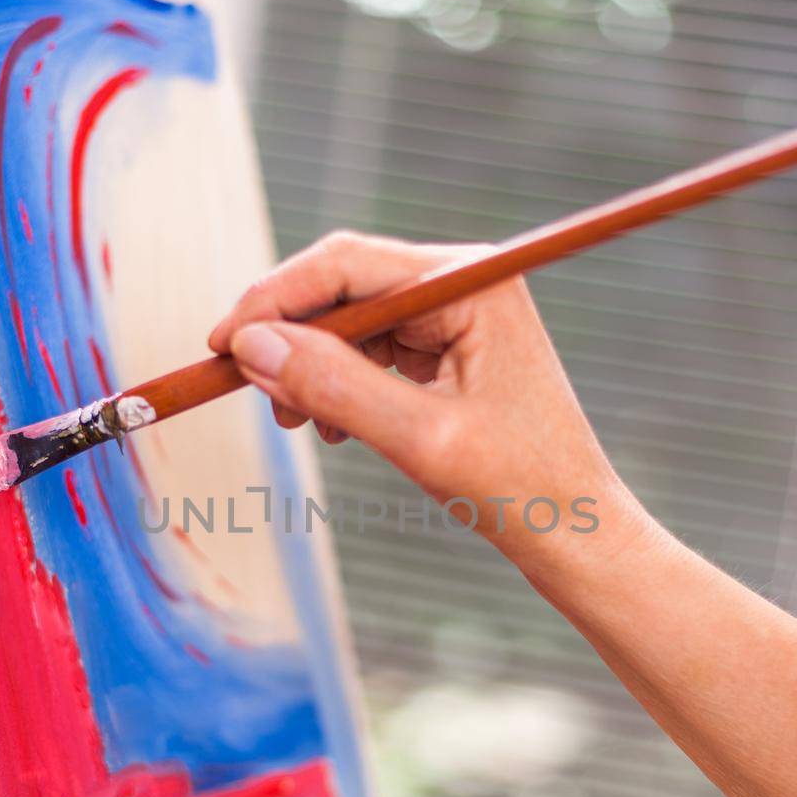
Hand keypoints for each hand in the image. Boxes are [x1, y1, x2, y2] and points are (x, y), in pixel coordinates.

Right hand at [208, 231, 642, 563]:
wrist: (576, 532)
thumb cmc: (518, 488)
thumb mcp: (418, 439)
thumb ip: (335, 385)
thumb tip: (250, 344)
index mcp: (470, 282)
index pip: (347, 264)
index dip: (274, 299)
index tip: (220, 344)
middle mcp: (464, 283)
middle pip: (345, 285)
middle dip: (291, 336)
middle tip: (249, 390)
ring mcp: (458, 315)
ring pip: (352, 320)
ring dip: (312, 365)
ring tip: (295, 421)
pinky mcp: (451, 349)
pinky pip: (373, 350)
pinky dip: (340, 382)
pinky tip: (330, 426)